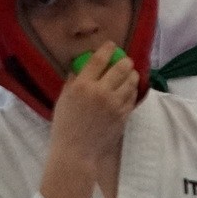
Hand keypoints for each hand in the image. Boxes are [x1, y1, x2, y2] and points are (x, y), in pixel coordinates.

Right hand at [48, 41, 137, 164]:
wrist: (77, 152)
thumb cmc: (65, 126)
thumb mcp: (64, 99)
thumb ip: (74, 81)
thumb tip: (82, 66)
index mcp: (82, 85)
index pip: (99, 60)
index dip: (107, 49)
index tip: (111, 45)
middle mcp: (101, 92)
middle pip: (121, 67)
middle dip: (125, 61)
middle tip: (124, 61)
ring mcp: (115, 104)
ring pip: (131, 81)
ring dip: (132, 74)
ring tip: (130, 73)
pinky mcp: (124, 114)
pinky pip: (132, 96)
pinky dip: (132, 90)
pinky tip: (129, 89)